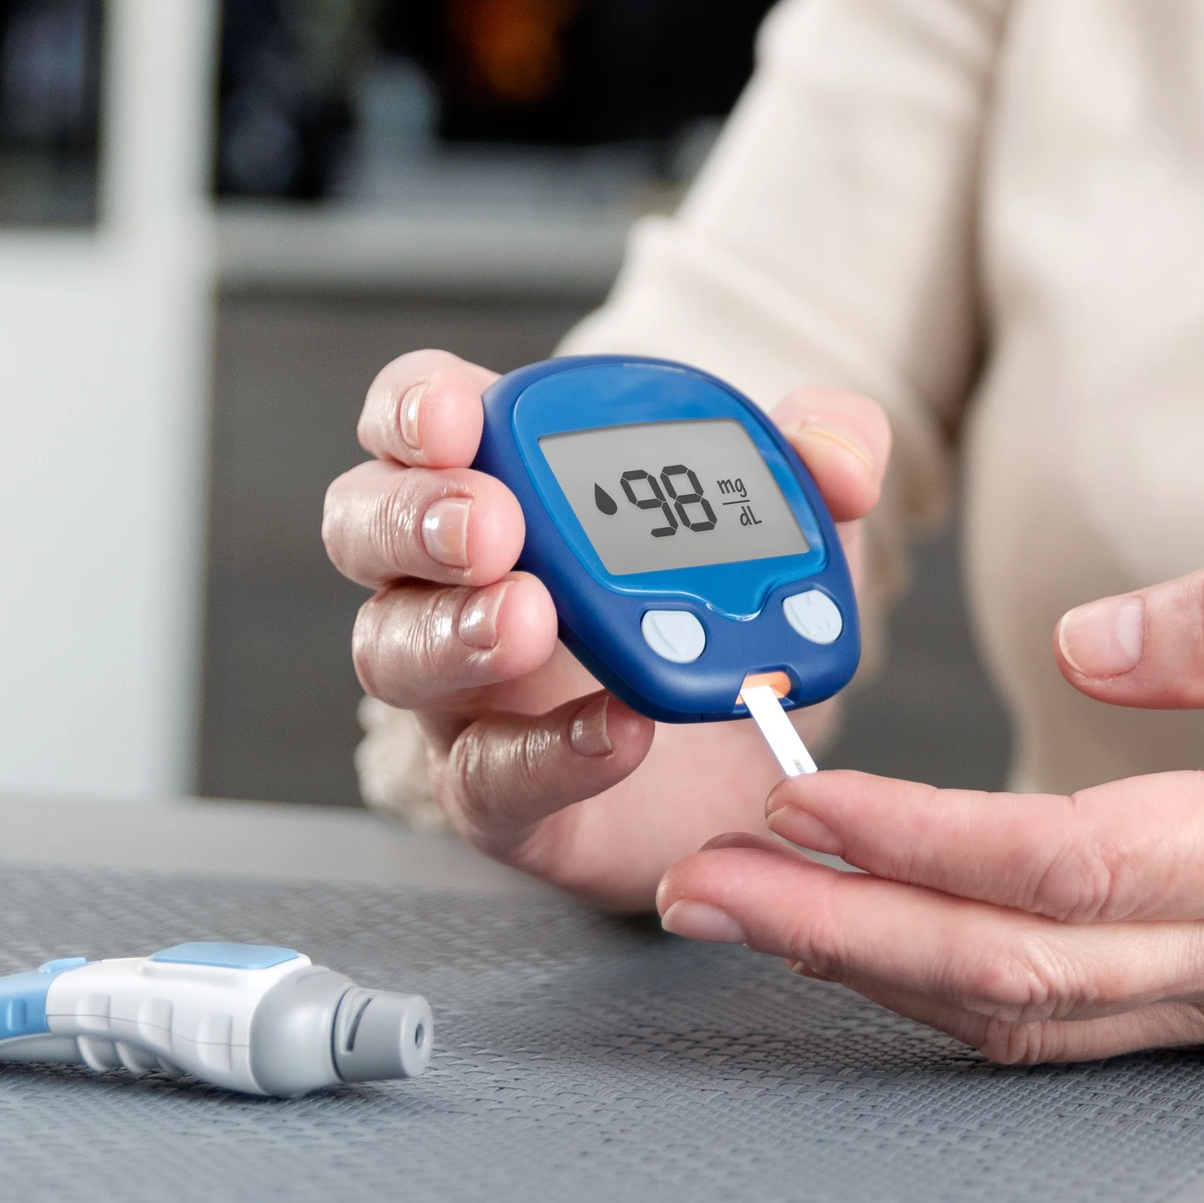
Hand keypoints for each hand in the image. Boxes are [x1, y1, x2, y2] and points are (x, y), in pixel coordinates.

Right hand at [323, 350, 890, 910]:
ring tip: (532, 622)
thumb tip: (839, 461)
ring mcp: (460, 688)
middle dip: (416, 517)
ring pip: (391, 651)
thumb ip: (824, 452)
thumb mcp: (790, 505)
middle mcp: (451, 575)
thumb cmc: (726, 596)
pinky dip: (546, 755)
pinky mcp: (496, 793)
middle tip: (493, 527)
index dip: (415, 409)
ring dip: (454, 632)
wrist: (750, 744)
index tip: (462, 417)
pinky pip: (484, 778)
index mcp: (503, 473)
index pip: (413, 414)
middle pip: (364, 525)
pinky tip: (614, 731)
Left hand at [655, 550, 1203, 1059]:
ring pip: (1038, 1022)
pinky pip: (1092, 1026)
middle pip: (1010, 972)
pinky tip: (899, 955)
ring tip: (761, 918)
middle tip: (700, 889)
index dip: (908, 843)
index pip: (1059, 862)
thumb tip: (1088, 635)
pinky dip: (972, 998)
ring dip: (882, 977)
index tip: (796, 800)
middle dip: (836, 936)